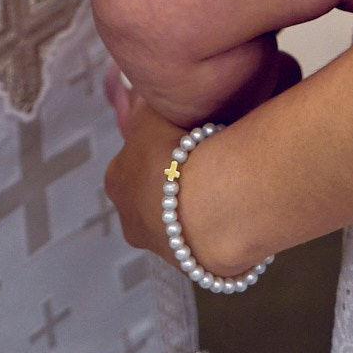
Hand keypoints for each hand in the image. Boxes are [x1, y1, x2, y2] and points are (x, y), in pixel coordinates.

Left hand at [105, 56, 300, 267]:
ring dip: (197, 205)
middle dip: (174, 181)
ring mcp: (164, 249)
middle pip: (152, 196)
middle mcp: (132, 221)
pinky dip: (219, 225)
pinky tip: (236, 204)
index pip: (132, 161)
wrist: (214, 204)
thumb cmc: (179, 154)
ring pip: (179, 221)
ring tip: (224, 182)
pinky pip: (208, 240)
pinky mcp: (196, 267)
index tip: (181, 138)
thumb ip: (142, 100)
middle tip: (203, 160)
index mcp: (117, 181)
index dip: (157, 146)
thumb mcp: (152, 110)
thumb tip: (132, 85)